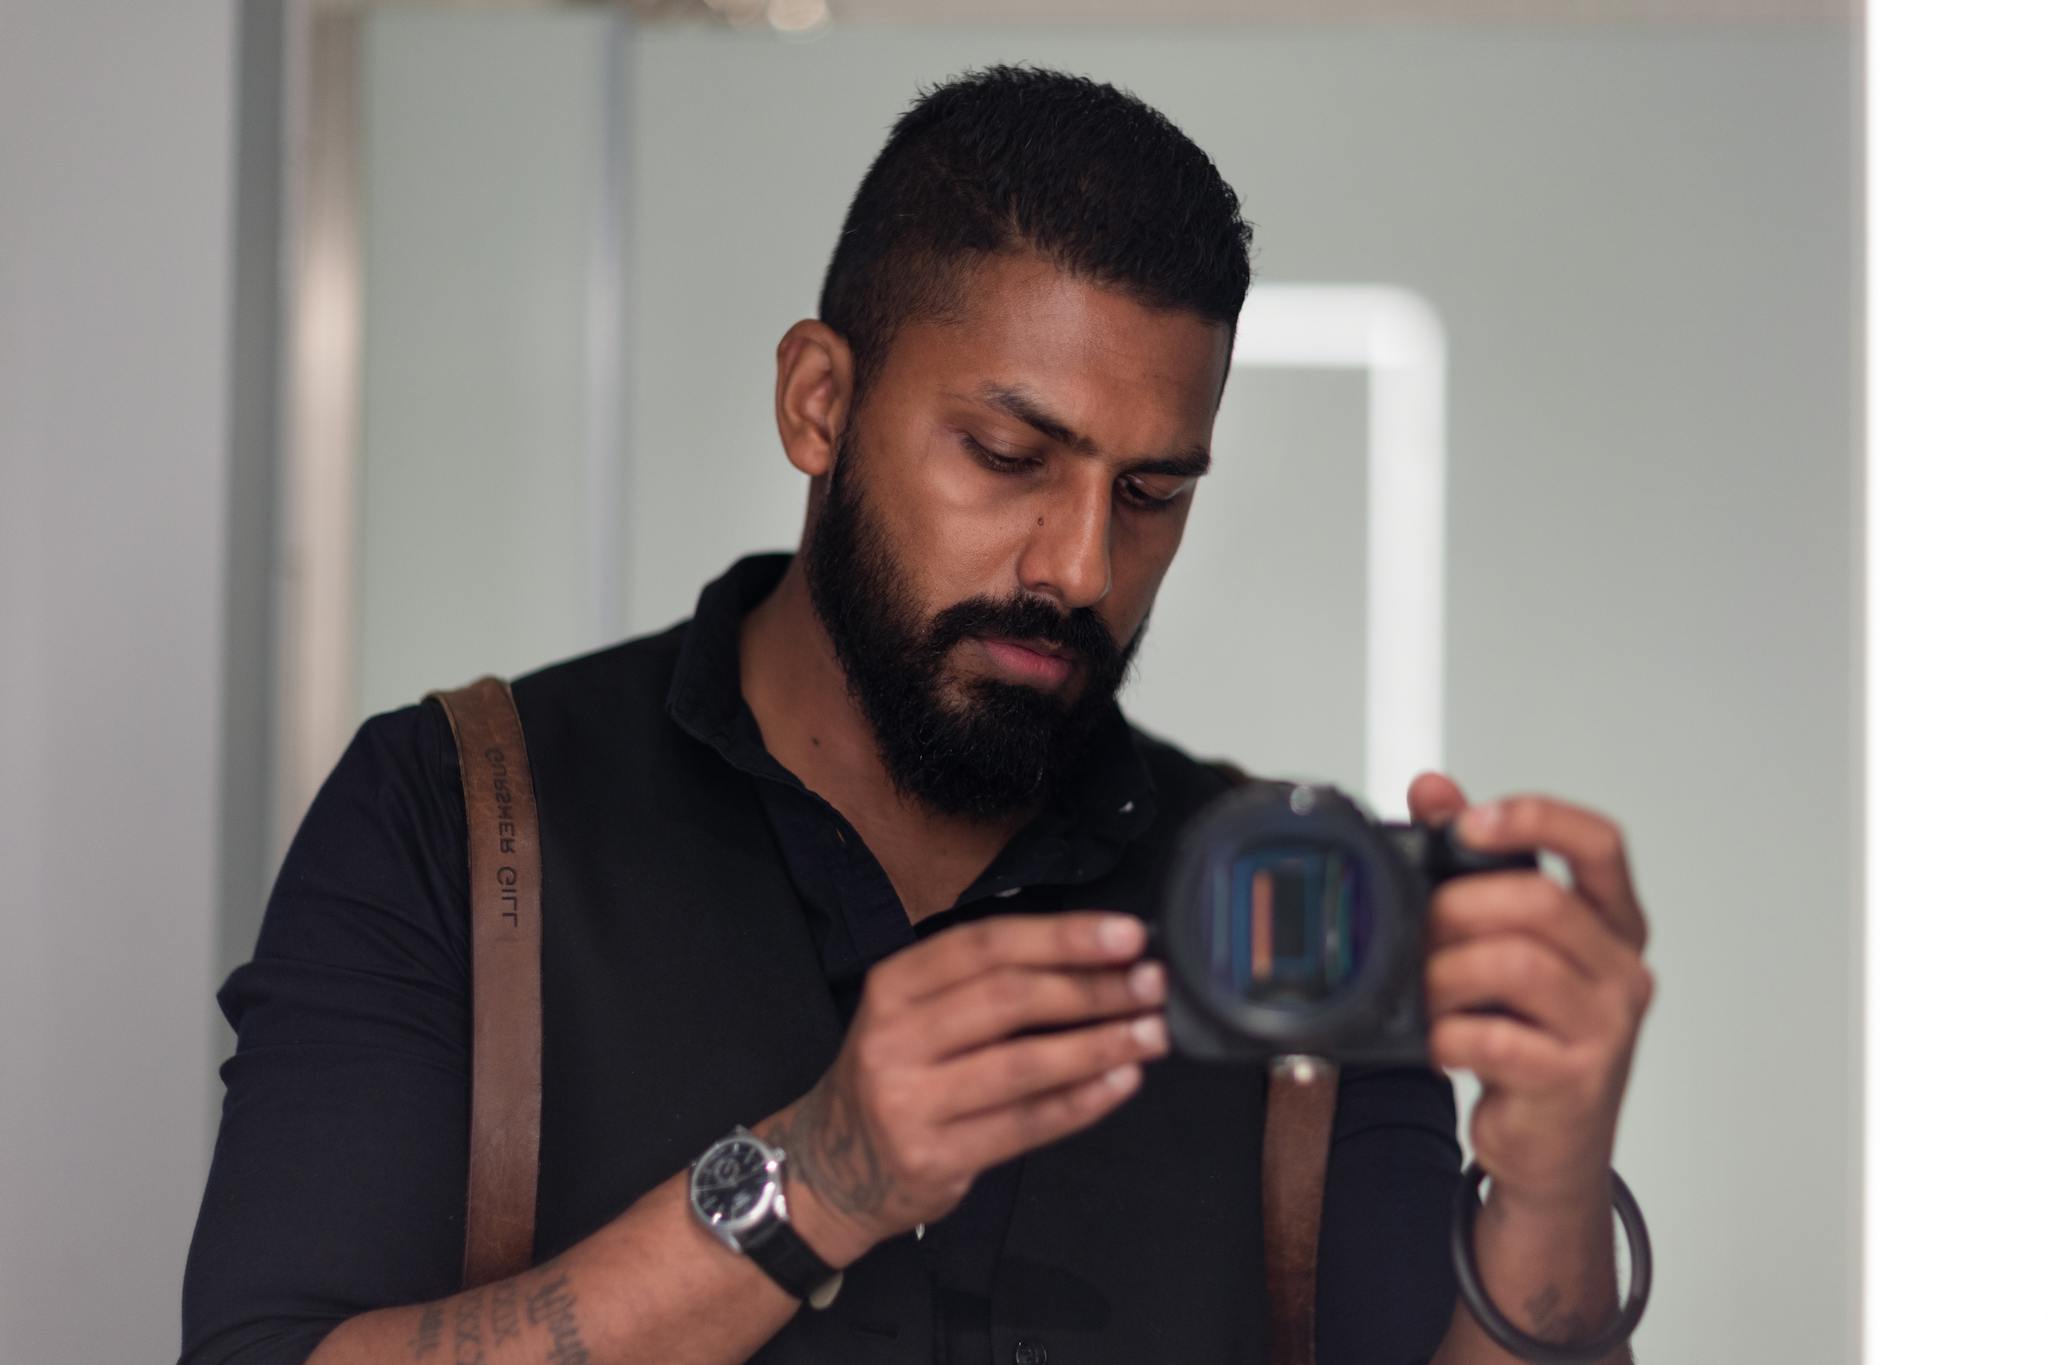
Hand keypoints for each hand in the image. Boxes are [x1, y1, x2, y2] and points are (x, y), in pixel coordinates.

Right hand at [760, 911, 1168, 1264]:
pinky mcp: (932, 1156)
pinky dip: (1081, 1102)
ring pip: (1022, 1063)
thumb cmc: (896, 1076)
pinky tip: (1122, 1082)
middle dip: (1092, 989)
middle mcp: (893, 1037)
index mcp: (894, 985)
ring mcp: (908, 1100)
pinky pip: (1024, 1124)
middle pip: (1008, 998)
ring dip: (1098, 1045)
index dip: (1063, 936)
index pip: (987, 944)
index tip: (1127, 935)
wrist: (829, 1168)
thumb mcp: (915, 1015)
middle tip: (1152, 985)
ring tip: (1152, 1034)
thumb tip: (1097, 959)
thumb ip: (988, 985)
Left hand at [1408, 773, 1654, 1211]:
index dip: (1537, 819)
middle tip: (1422, 931)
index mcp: (1611, 923)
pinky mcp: (1575, 1078)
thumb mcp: (1504, 943)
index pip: (1600, 845)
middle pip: (1540, 902)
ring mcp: (1606, 1026)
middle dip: (1458, 908)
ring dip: (1446, 975)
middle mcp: (1620, 969)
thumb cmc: (1528, 1034)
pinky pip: (1497, 1037)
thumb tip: (1433, 787)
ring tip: (1428, 994)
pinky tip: (1443, 1043)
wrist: (1548, 1148)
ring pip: (1514, 964)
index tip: (1472, 821)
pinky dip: (1450, 1036)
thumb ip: (1473, 864)